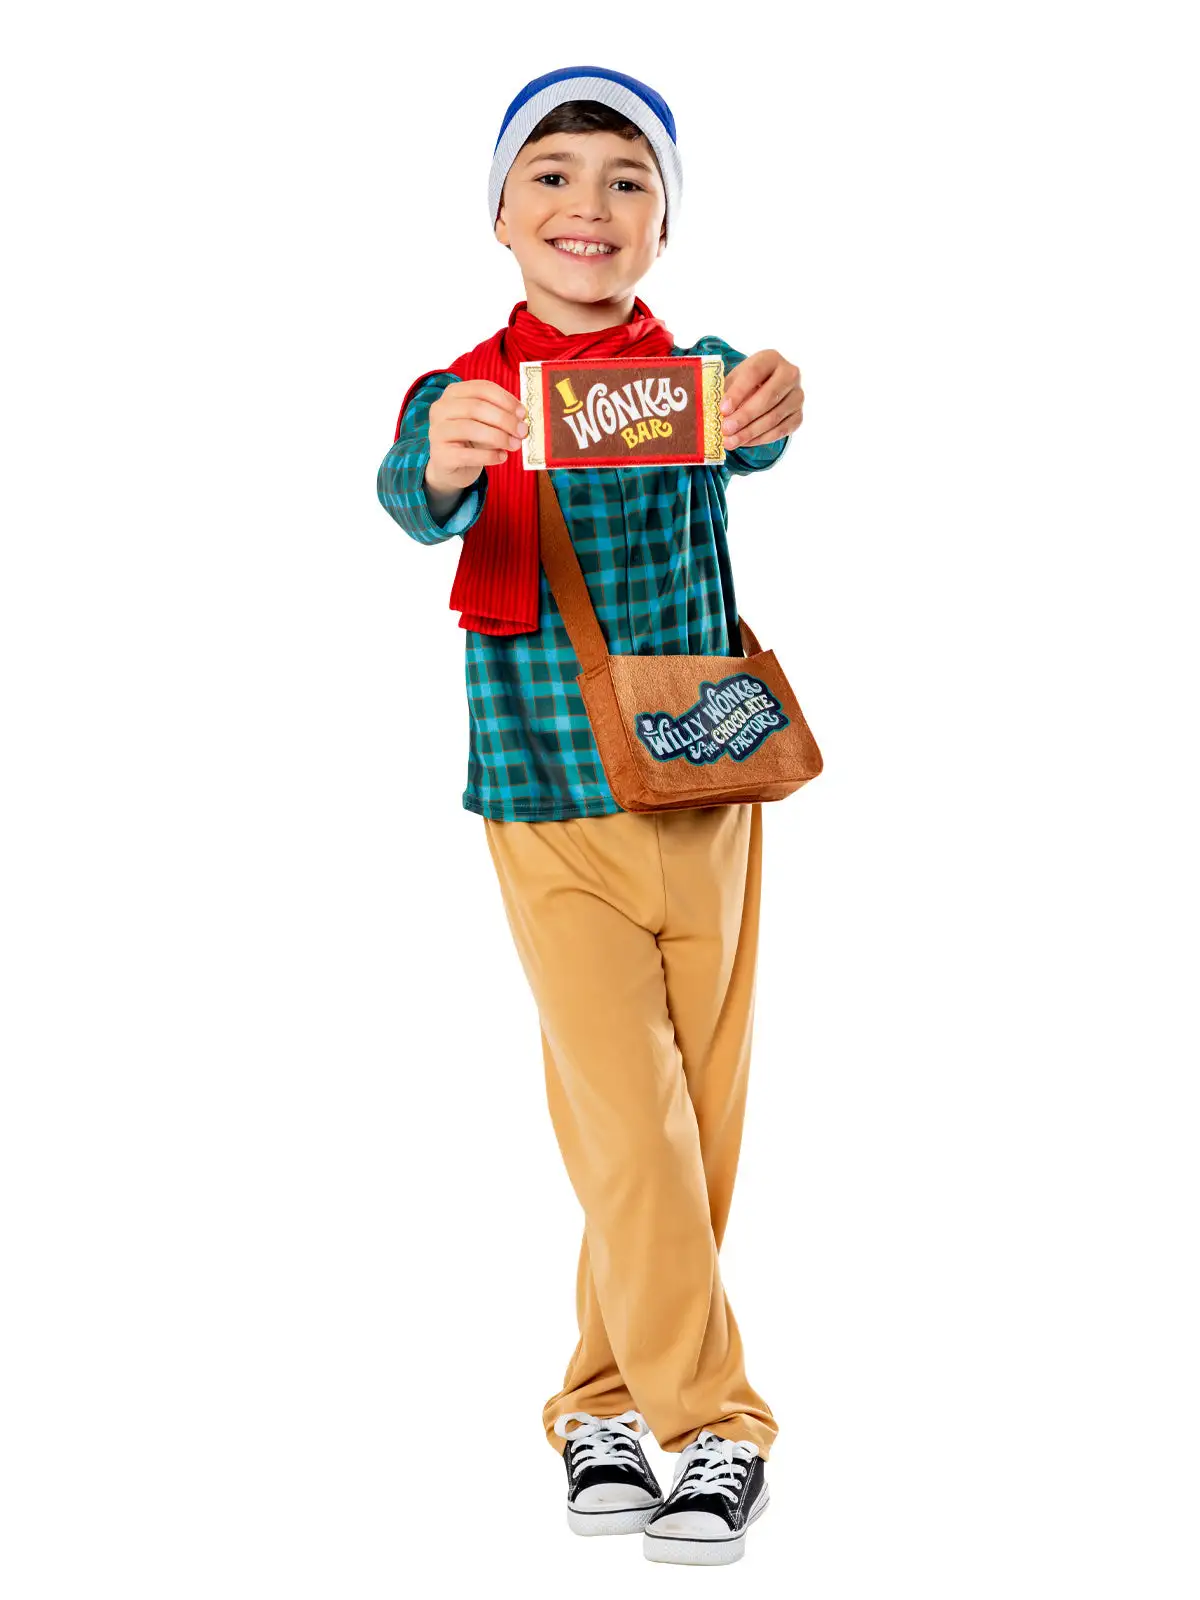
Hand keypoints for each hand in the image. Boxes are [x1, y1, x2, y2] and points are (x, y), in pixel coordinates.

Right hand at [425, 379, 527, 494]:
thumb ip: (499, 416)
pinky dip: (489, 456)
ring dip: (499, 437)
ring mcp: (437, 431)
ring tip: (515, 445)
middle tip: (522, 431)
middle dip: (504, 419)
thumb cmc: (471, 440)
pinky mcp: (440, 455)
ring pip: (471, 429)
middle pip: (476, 407)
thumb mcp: (484, 422)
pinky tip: (502, 457)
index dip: (505, 399)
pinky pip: (468, 454)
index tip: (522, 413)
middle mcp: (441, 408)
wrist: (449, 466)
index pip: (482, 388)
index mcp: (453, 393)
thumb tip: (522, 420)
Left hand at [719, 350, 803, 448]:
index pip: (754, 373)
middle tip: (726, 429)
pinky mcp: (798, 415)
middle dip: (744, 416)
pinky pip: (781, 431)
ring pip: (774, 417)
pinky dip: (760, 439)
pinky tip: (744, 442)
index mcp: (770, 358)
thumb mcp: (734, 380)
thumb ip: (726, 392)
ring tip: (731, 441)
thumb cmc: (746, 383)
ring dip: (750, 432)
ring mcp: (797, 396)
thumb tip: (712, 414)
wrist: (767, 389)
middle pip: (767, 397)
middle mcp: (790, 374)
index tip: (723, 409)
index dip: (738, 392)